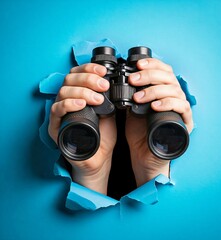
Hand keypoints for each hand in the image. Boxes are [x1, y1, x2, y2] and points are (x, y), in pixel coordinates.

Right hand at [48, 63, 116, 193]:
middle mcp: (67, 101)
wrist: (99, 157)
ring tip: (97, 99)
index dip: (89, 68)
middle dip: (88, 79)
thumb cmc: (102, 136)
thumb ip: (108, 99)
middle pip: (70, 79)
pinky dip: (69, 104)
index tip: (103, 71)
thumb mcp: (109, 113)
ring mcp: (60, 113)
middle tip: (103, 86)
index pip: (78, 73)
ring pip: (63, 92)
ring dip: (82, 91)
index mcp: (78, 95)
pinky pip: (56, 110)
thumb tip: (113, 83)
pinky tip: (81, 104)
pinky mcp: (55, 126)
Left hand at [126, 58, 193, 185]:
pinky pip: (181, 107)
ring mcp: (180, 109)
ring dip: (154, 90)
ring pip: (174, 90)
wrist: (144, 154)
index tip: (137, 64)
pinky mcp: (185, 123)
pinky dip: (168, 103)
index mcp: (163, 92)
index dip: (152, 64)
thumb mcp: (132, 108)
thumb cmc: (139, 132)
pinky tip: (155, 106)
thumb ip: (133, 94)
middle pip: (168, 77)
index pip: (163, 70)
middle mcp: (174, 97)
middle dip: (149, 75)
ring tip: (138, 97)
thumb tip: (124, 79)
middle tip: (133, 80)